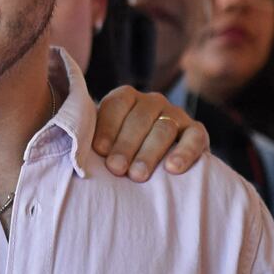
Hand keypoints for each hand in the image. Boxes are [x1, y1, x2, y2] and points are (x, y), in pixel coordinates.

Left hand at [90, 87, 208, 181]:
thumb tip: (76, 152)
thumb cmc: (121, 150)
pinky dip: (184, 153)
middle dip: (126, 145)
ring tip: (137, 176)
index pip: (116, 105)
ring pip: (163, 130)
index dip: (107, 127)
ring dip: (149, 153)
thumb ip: (93, 140)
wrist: (156, 159)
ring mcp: (176, 115)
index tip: (99, 150)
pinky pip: (194, 138)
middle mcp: (152, 102)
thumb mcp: (105, 140)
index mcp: (127, 97)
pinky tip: (172, 169)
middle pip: (139, 119)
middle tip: (116, 168)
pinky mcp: (197, 132)